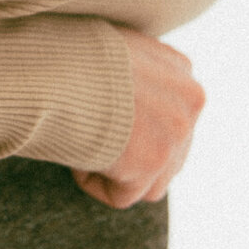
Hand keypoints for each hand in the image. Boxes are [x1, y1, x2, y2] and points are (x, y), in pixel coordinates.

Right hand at [73, 27, 205, 208]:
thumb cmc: (68, 55)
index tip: (96, 117)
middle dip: (130, 156)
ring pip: (149, 181)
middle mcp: (190, 101)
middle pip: (167, 153)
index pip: (169, 118)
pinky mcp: (151, 162)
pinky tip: (72, 154)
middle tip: (87, 138)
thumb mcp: (112, 52)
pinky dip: (91, 181)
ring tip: (79, 143)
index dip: (130, 127)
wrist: (58, 65)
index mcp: (181, 70)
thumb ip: (134, 75)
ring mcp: (175, 134)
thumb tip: (126, 103)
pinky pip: (122, 195)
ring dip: (113, 173)